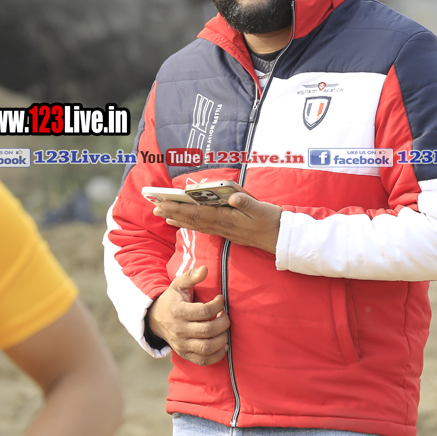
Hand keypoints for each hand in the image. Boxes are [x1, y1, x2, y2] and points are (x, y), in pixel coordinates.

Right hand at [147, 266, 229, 365]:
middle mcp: (180, 330)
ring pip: (207, 347)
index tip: (220, 300)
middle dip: (224, 322)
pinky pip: (203, 360)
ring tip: (225, 329)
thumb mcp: (178, 285)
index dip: (218, 305)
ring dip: (222, 339)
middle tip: (225, 316)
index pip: (205, 311)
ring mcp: (181, 344)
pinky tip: (223, 345)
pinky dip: (216, 356)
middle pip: (208, 330)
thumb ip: (191, 276)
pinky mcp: (184, 354)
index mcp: (179, 312)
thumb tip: (205, 269)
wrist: (155, 319)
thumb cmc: (172, 300)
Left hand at [153, 192, 281, 253]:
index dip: (179, 208)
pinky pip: (204, 227)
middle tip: (155, 207)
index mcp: (227, 218)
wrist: (281, 239)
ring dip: (179, 219)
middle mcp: (222, 226)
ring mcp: (224, 230)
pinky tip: (185, 222)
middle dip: (173, 212)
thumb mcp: (262, 208)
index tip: (163, 203)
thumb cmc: (272, 221)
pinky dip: (191, 224)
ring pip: (196, 224)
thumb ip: (247, 202)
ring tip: (163, 215)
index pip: (198, 213)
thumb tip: (232, 196)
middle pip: (193, 219)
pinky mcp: (228, 231)